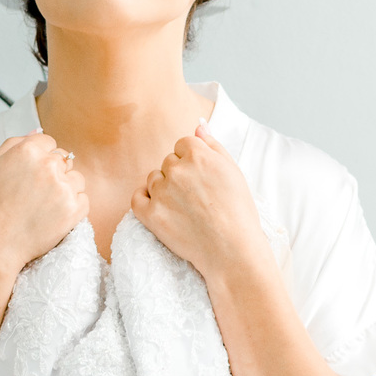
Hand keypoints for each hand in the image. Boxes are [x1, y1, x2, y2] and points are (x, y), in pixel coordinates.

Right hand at [0, 129, 88, 271]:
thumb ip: (15, 143)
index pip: (49, 143)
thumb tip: (37, 132)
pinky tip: (54, 216)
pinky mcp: (75, 209)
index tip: (32, 176)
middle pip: (64, 159)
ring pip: (76, 179)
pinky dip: (73, 208)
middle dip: (54, 173)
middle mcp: (49, 165)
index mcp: (28, 150)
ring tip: (45, 206)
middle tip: (36, 194)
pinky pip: (83, 200)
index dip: (40, 159)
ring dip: (66, 189)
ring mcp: (64, 187)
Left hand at [131, 121, 268, 279]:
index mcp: (198, 154)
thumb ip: (212, 144)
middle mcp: (177, 169)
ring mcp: (161, 192)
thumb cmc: (238, 211)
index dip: (193, 162)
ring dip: (163, 189)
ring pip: (153, 179)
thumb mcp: (233, 171)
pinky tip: (162, 211)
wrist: (232, 250)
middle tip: (196, 198)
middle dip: (179, 176)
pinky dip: (146, 202)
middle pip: (168, 162)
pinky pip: (137, 197)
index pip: (183, 145)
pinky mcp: (150, 214)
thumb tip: (198, 125)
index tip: (202, 180)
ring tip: (184, 208)